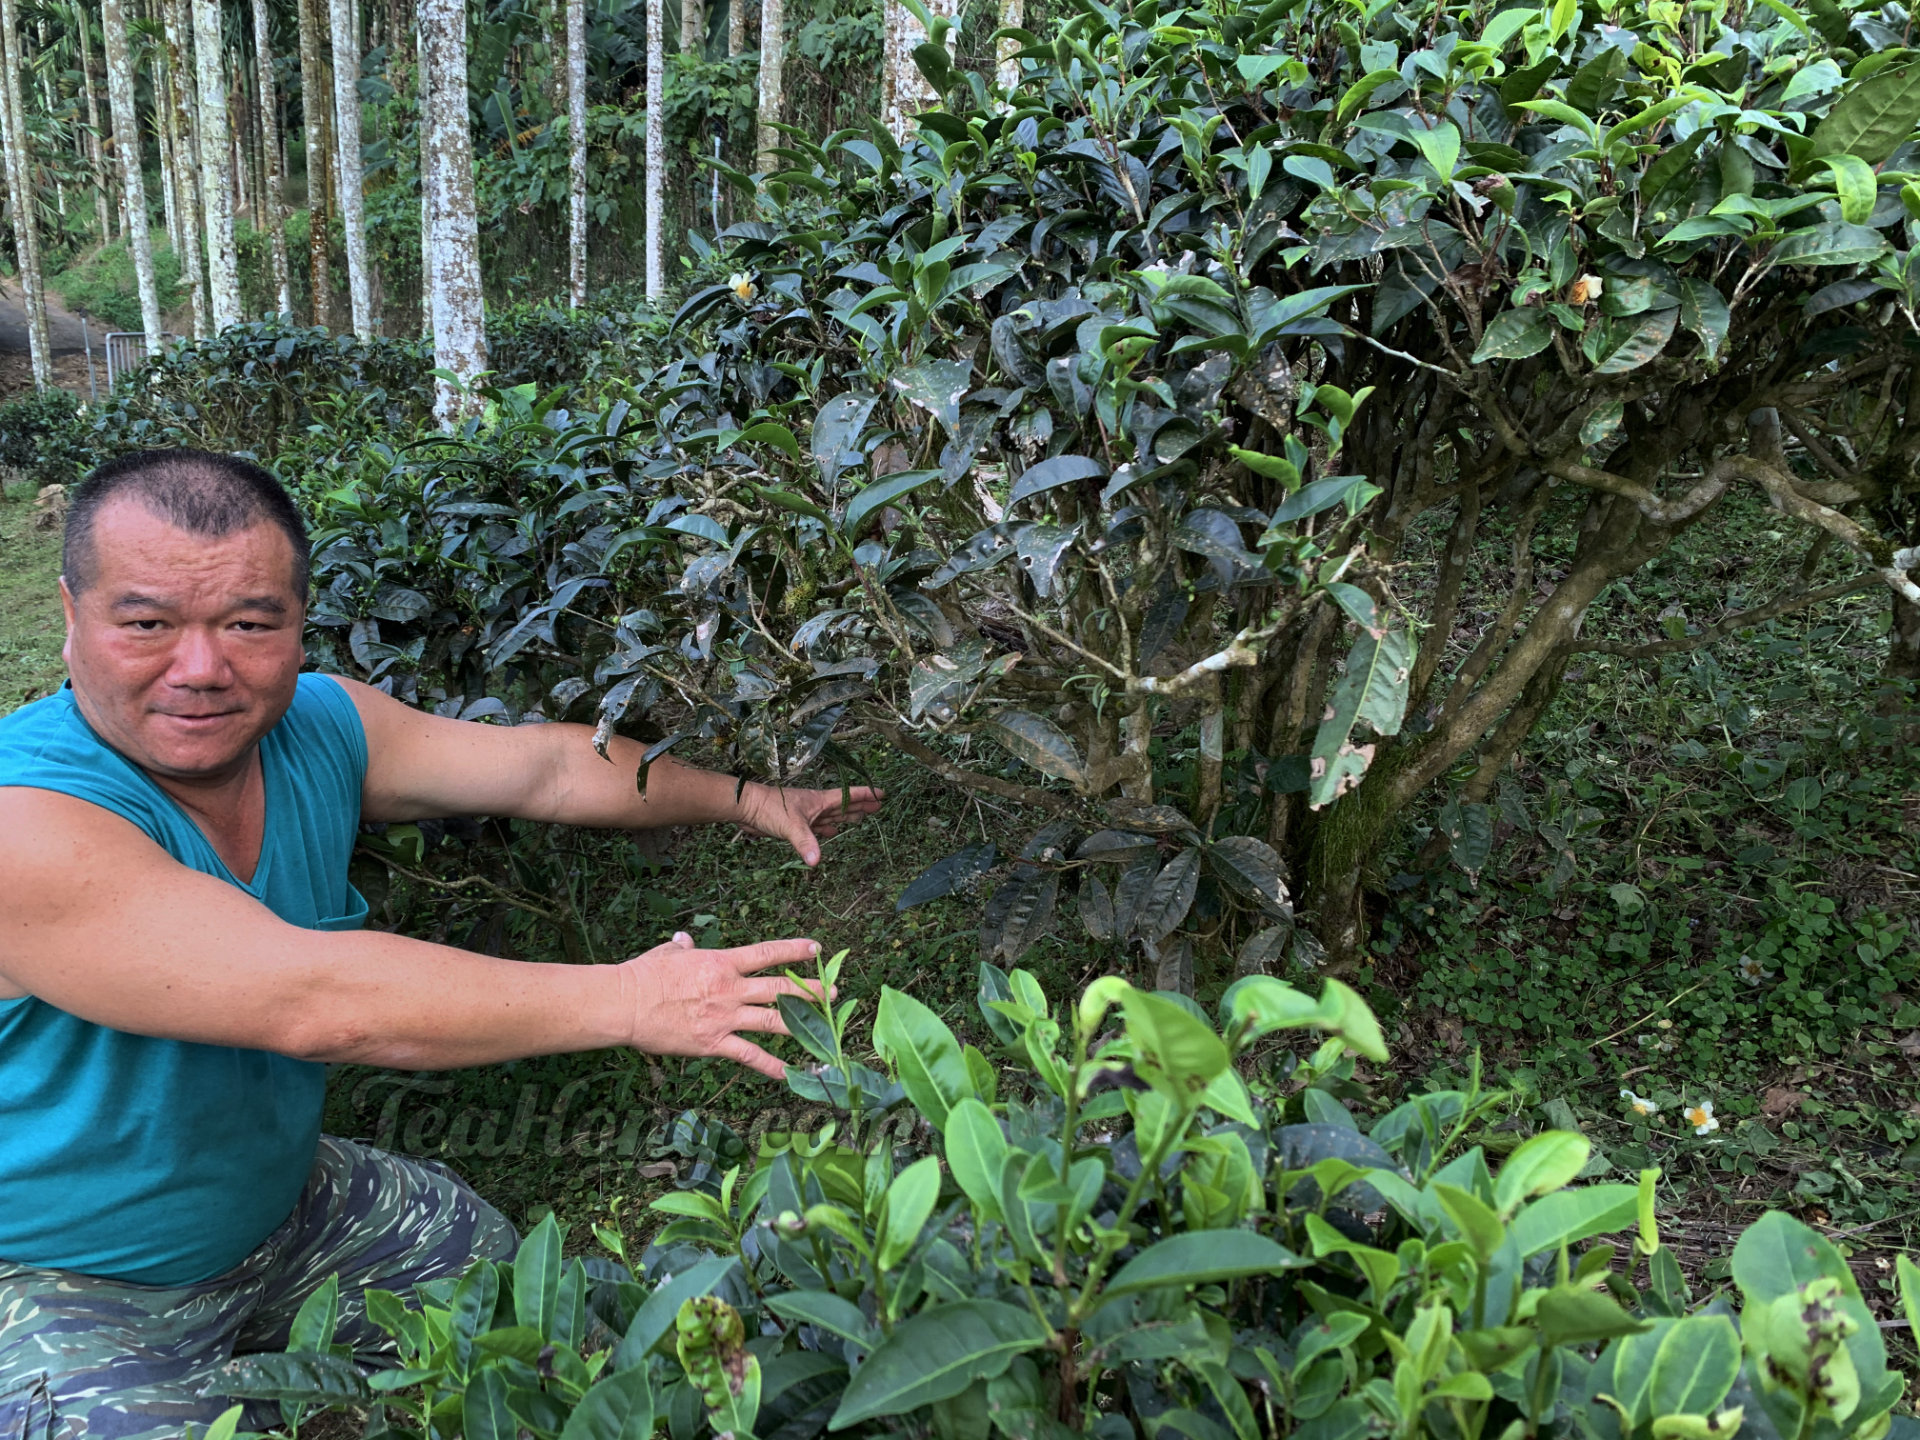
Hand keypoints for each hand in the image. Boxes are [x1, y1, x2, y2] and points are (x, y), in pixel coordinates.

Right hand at [619, 933, 830, 1078]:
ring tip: (826, 1027)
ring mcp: (724, 1017)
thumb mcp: (668, 954)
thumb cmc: (644, 975)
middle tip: (834, 991)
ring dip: (802, 1023)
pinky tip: (791, 1073)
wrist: (625, 1004)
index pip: (767, 953)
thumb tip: (686, 939)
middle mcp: (730, 989)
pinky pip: (749, 1055)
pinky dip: (771, 1066)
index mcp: (721, 962)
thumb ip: (684, 947)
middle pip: (779, 987)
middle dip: (810, 990)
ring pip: (773, 1020)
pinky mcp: (714, 1043)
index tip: (816, 949)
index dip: (794, 951)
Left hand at [738, 783, 884, 865]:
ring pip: (831, 816)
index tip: (881, 794)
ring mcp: (805, 814)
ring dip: (845, 817)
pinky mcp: (795, 824)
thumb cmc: (769, 809)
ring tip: (860, 818)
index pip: (847, 796)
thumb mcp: (791, 826)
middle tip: (878, 807)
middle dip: (860, 806)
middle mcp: (815, 806)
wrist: (746, 807)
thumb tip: (816, 862)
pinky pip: (817, 826)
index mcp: (819, 801)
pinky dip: (826, 829)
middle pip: (843, 806)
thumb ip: (806, 843)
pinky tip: (830, 832)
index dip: (865, 795)